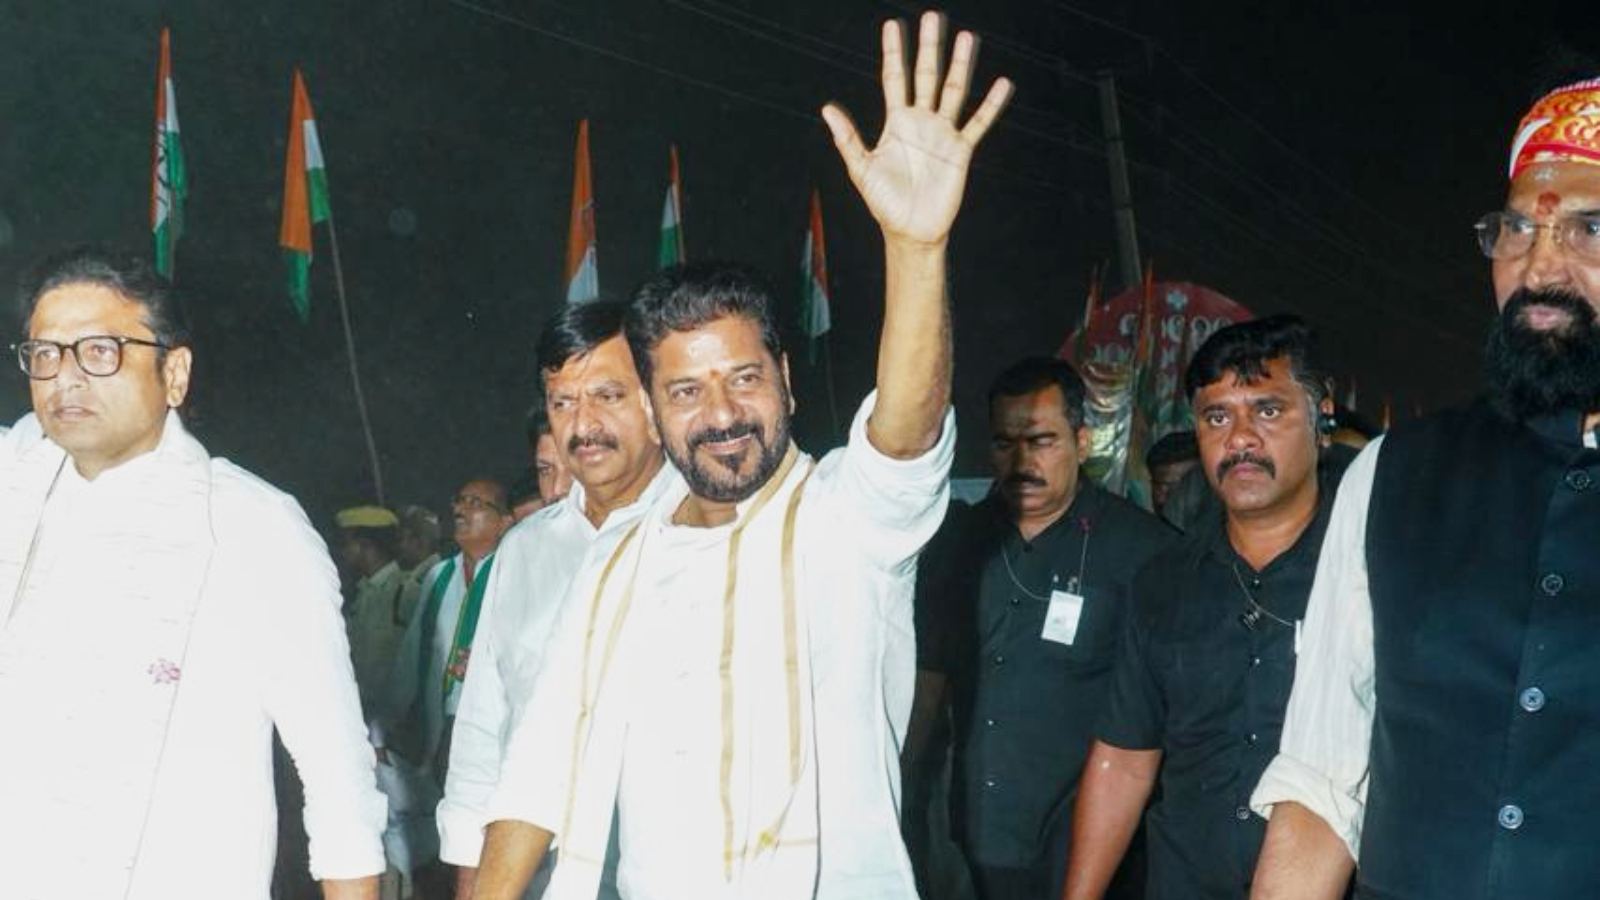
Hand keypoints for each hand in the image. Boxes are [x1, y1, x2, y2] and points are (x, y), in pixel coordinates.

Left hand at [821, 11, 1011, 244]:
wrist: (910, 230)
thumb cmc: (884, 202)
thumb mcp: (861, 169)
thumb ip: (847, 138)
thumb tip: (826, 108)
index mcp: (895, 122)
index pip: (894, 78)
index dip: (893, 52)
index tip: (893, 25)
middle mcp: (921, 121)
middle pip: (926, 75)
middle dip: (929, 47)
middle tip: (932, 16)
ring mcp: (942, 132)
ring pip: (953, 90)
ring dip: (960, 65)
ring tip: (966, 37)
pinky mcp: (961, 150)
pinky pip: (978, 122)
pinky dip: (990, 104)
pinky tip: (1001, 84)